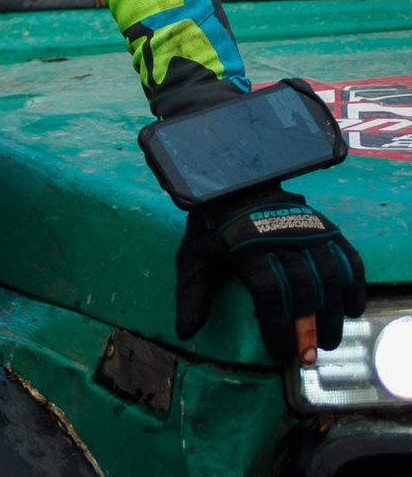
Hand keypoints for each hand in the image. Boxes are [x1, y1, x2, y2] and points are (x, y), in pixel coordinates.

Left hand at [173, 187, 365, 362]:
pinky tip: (352, 309)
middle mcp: (280, 236)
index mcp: (245, 245)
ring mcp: (307, 230)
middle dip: (309, 327)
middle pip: (303, 288)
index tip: (279, 352)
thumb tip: (185, 332)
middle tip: (309, 355)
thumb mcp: (195, 255)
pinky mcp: (326, 227)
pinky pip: (348, 259)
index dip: (276, 325)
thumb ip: (192, 293)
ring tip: (329, 340)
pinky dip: (354, 285)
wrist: (237, 185)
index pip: (268, 291)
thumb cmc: (215, 227)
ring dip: (333, 313)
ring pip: (329, 276)